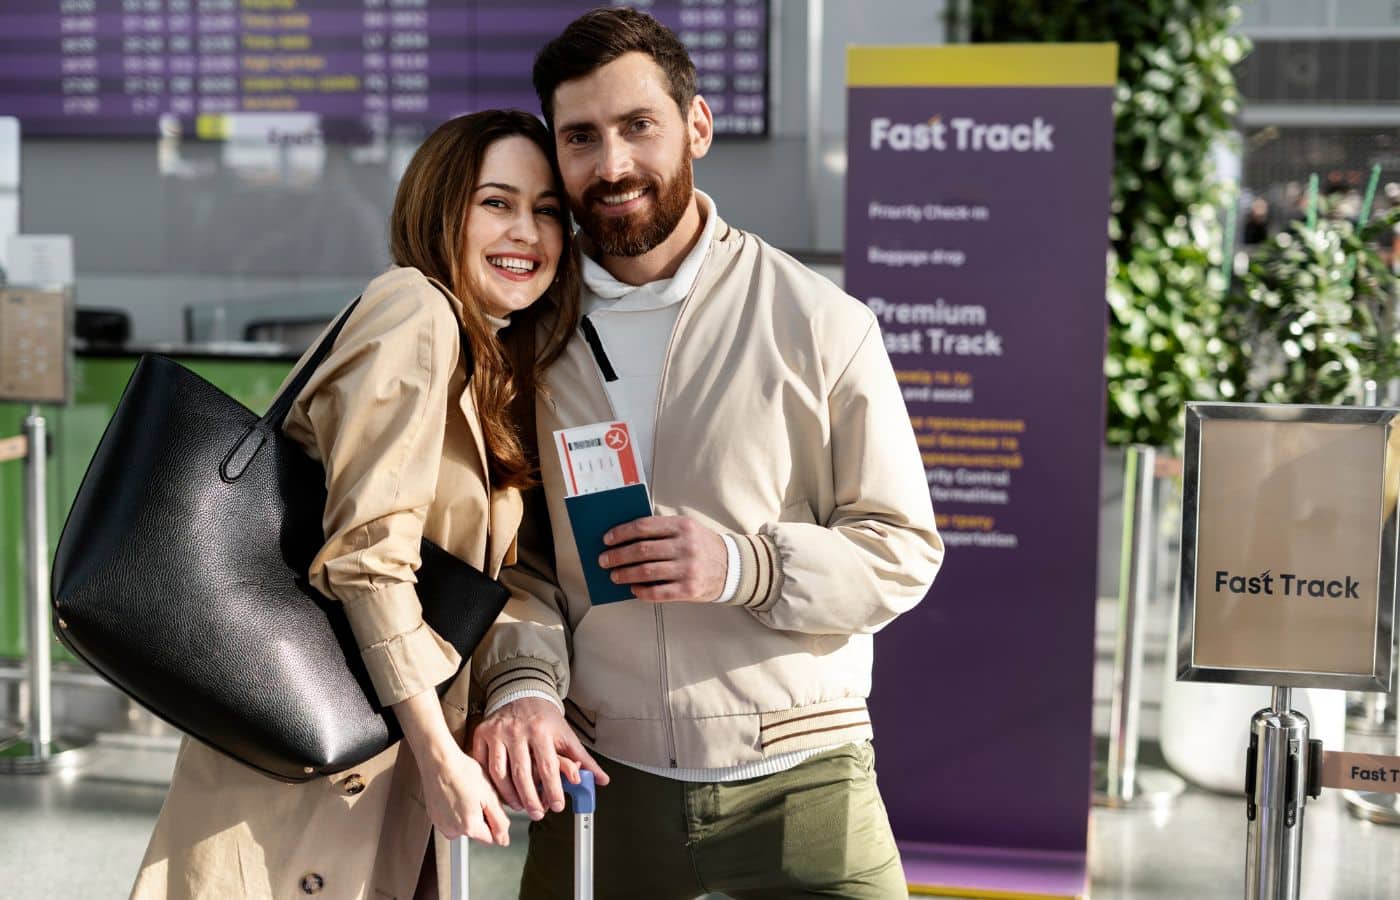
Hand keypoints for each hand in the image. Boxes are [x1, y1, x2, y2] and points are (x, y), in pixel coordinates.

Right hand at [417, 746, 511, 845]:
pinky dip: (455, 809)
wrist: (439, 761)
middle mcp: (452, 830)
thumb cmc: (463, 773)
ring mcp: (441, 824)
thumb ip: (499, 822)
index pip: (491, 838)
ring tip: (467, 792)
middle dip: (481, 817)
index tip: (491, 806)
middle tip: (479, 795)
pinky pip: (450, 818)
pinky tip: (457, 793)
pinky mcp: (433, 817)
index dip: (495, 821)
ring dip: (468, 813)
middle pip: (476, 832)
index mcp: (469, 827)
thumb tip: (503, 840)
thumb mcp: (490, 796)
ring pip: (463, 825)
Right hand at [470, 697, 609, 820]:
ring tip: (519, 806)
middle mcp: (518, 731)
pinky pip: (483, 765)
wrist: (522, 693)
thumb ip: (584, 760)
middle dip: (530, 799)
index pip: (548, 766)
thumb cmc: (545, 718)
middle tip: (537, 813)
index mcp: (542, 730)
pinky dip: (490, 783)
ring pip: (499, 773)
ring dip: (509, 795)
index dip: (553, 790)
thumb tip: (601, 779)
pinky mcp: (482, 735)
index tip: (557, 806)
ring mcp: (497, 733)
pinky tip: (500, 792)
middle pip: (522, 773)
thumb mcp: (567, 735)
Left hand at [600, 515, 727, 602]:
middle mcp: (686, 546)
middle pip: (641, 550)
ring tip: (614, 575)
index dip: (621, 533)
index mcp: (682, 526)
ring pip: (646, 572)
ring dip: (625, 574)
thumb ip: (661, 530)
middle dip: (617, 556)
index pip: (643, 527)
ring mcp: (688, 569)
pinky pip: (658, 592)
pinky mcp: (689, 590)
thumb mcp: (687, 529)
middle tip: (604, 560)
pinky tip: (633, 589)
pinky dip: (641, 592)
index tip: (607, 539)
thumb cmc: (702, 546)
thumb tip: (624, 539)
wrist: (733, 567)